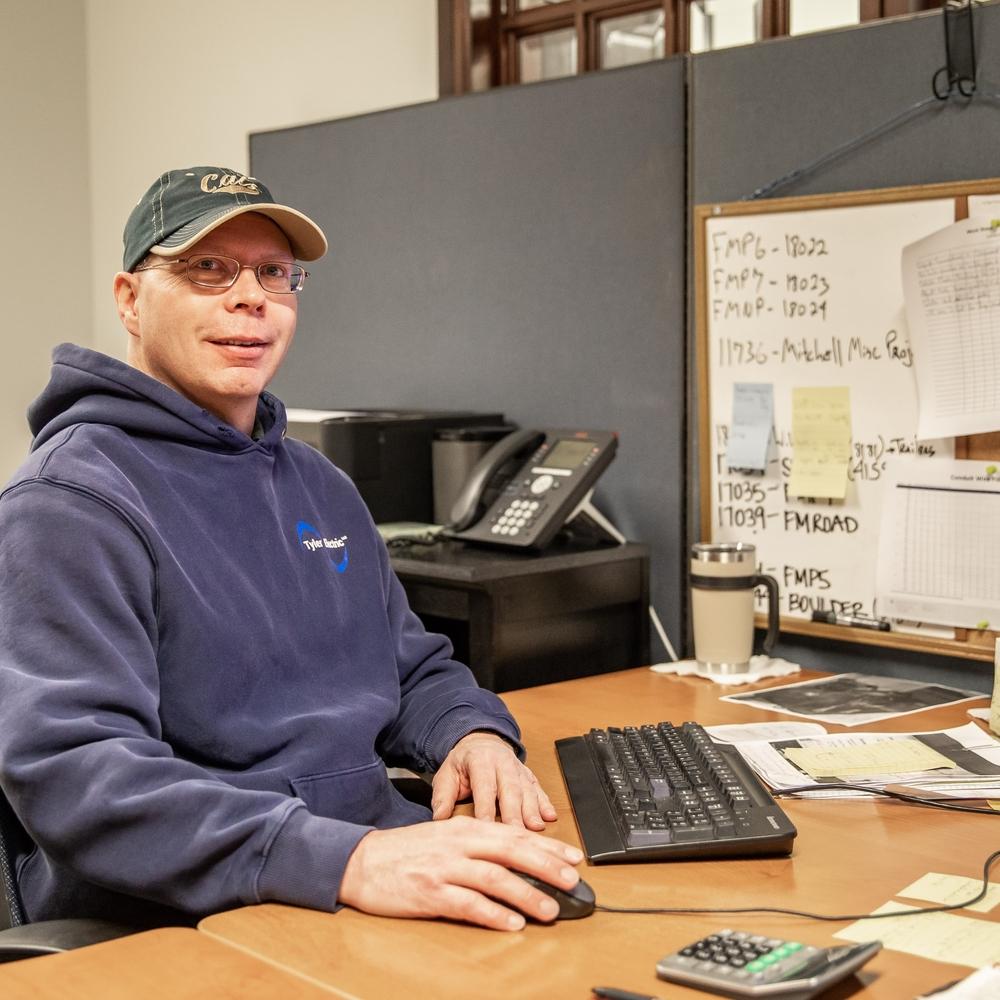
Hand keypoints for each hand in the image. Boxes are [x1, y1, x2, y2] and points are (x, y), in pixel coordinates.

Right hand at [338, 815, 583, 929]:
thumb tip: (518, 859)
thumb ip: (479, 845)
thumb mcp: (446, 837)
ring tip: (550, 909)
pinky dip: (493, 914)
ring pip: (495, 878)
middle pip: (512, 851)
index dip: (548, 846)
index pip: (515, 834)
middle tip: (572, 880)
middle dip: (547, 865)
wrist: (362, 861)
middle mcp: (459, 843)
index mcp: (465, 827)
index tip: (574, 857)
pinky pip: (468, 904)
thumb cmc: (407, 851)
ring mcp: (445, 868)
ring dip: (526, 894)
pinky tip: (511, 923)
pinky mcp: (431, 893)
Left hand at [431, 731, 557, 829]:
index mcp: (480, 760)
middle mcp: (502, 762)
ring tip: (536, 828)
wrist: (480, 743)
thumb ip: (442, 796)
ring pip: (527, 790)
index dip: (486, 808)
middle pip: (510, 789)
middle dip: (514, 813)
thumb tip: (439, 818)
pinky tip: (550, 816)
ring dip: (532, 810)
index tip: (487, 828)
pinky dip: (545, 803)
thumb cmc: (462, 764)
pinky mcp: (528, 776)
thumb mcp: (446, 775)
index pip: (484, 786)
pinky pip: (538, 789)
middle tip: (516, 835)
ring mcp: (518, 768)